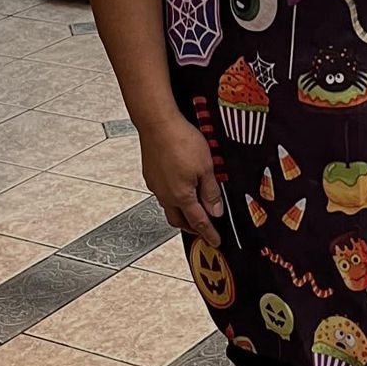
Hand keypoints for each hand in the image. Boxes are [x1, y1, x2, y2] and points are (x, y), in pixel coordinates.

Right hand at [138, 114, 223, 246]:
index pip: (198, 222)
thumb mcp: (206, 167)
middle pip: (179, 221)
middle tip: (204, 229)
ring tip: (192, 209)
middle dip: (192, 228)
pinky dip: (172, 198)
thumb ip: (211, 192)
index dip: (209, 233)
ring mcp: (155, 185)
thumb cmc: (181, 141)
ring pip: (169, 207)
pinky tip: (179, 189)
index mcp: (181, 196)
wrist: (157, 124)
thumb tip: (216, 212)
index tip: (215, 242)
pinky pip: (162, 194)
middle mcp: (165, 195)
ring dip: (181, 212)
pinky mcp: (150, 175)